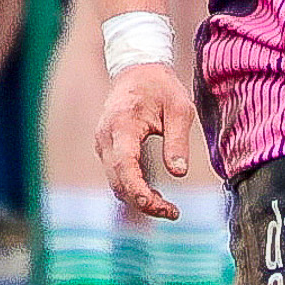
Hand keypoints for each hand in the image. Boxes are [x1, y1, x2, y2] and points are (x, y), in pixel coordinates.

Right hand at [94, 63, 195, 220]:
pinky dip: (133, 190)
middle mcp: (106, 137)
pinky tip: (155, 196)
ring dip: (138, 200)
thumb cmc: (162, 88)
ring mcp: (103, 144)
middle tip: (173, 213)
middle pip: (118, 181)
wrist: (137, 71)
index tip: (158, 206)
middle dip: (143, 202)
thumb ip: (178, 140)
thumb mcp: (180, 109)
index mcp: (123, 125)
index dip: (139, 190)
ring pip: (115, 183)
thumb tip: (179, 173)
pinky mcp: (107, 149)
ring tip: (169, 209)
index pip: (125, 165)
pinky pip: (116, 176)